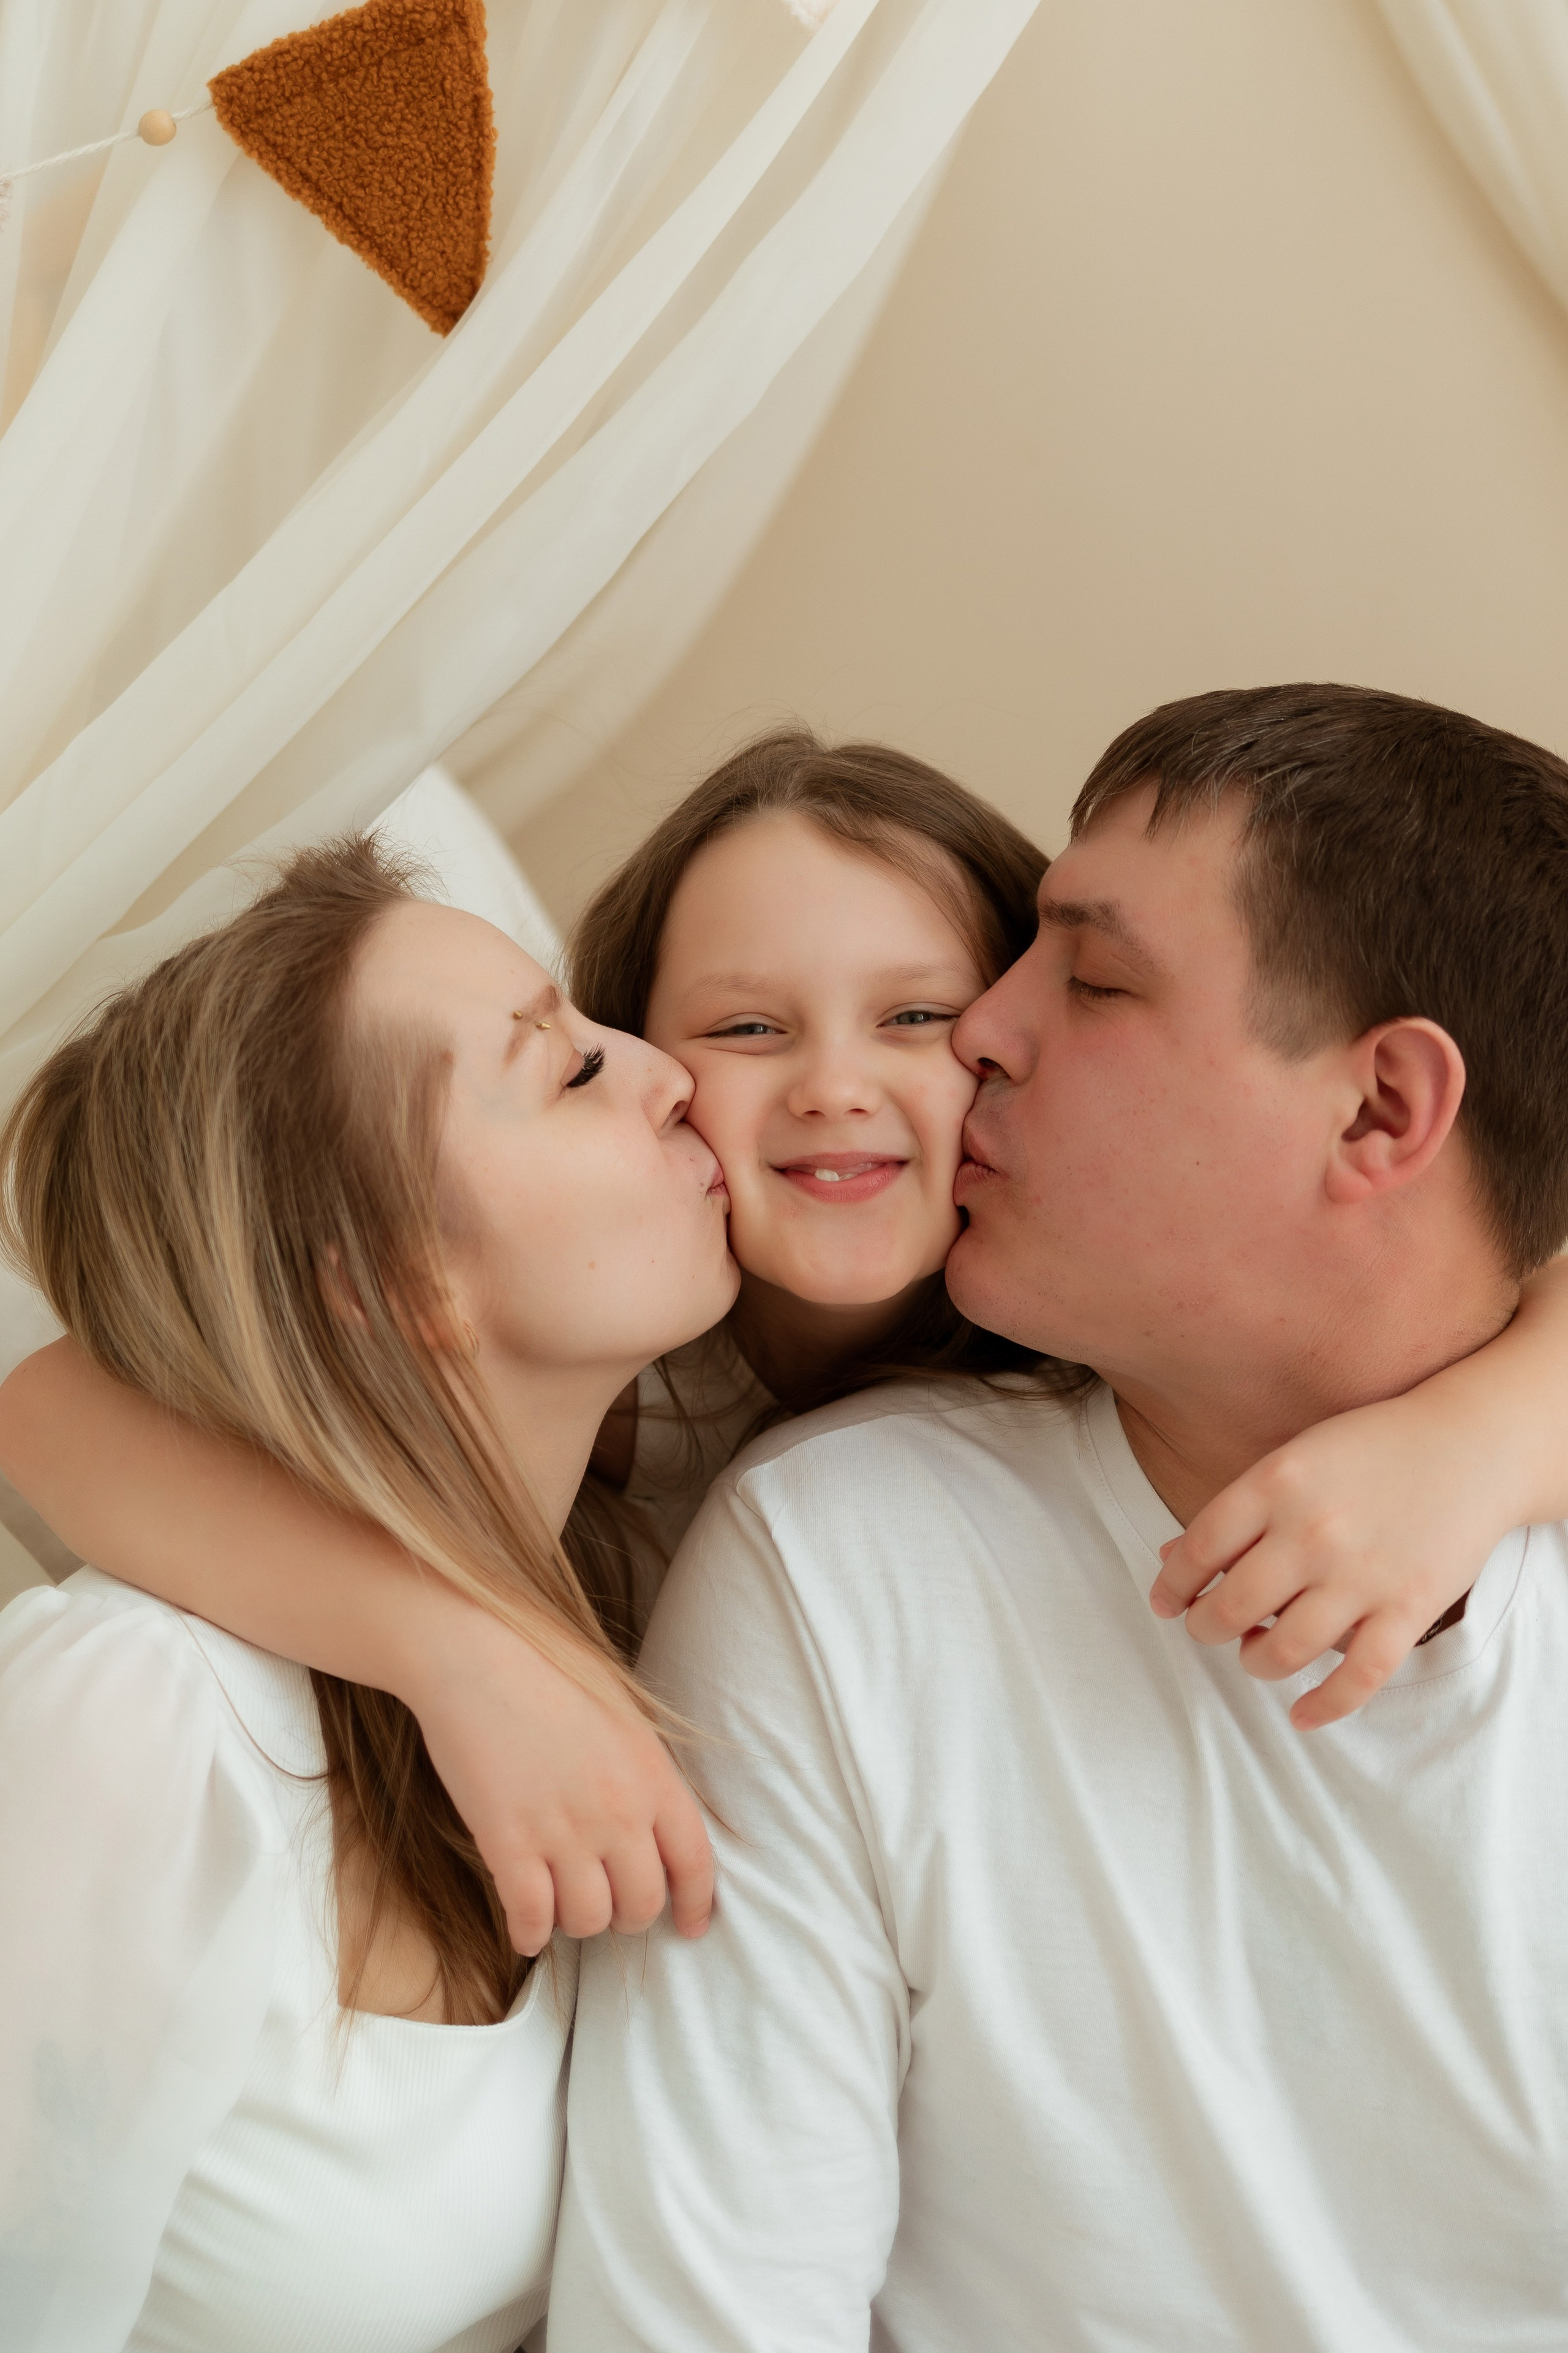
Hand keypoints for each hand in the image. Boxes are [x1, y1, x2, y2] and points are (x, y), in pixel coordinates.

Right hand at [407, 1605, 713, 1954]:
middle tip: (608, 1905)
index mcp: (653, 1777)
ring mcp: (564, 1830)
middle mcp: (618, 1812)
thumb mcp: (625, 1720)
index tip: (689, 1927)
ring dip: (577, 1922)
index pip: (694, 1862)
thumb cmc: (551, 1676)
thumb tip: (657, 1833)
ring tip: (563, 1904)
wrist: (479, 1657)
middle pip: (642, 1903)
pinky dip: (530, 1934)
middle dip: (628, 1916)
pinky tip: (525, 1928)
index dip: (694, 1905)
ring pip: (589, 1920)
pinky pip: (531, 1918)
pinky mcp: (508, 1842)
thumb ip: (647, 1778)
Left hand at [1147, 1392, 1500, 1730]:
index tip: (1165, 1604)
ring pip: (1284, 1649)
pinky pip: (1357, 1677)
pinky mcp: (1409, 1608)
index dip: (1172, 1586)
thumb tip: (1169, 1560)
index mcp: (1276, 1483)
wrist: (1470, 1447)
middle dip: (1208, 1628)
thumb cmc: (1372, 1449)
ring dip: (1256, 1663)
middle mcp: (1312, 1531)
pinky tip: (1301, 1714)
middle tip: (1211, 1628)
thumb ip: (1236, 1510)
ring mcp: (1361, 1574)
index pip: (1198, 1550)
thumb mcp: (1294, 1459)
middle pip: (1232, 1606)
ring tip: (1256, 1655)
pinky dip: (1324, 1705)